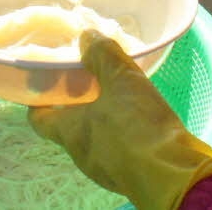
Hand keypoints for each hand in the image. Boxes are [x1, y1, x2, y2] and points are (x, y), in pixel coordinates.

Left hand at [30, 31, 211, 209]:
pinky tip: (139, 120)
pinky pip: (118, 151)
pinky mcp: (129, 174)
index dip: (39, 100)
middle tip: (89, 80)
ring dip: (102, 120)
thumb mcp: (120, 79)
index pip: (39, 118)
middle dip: (77, 105)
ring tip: (119, 97)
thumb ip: (102, 55)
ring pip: (94, 139)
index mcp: (69, 131)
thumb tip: (86, 37)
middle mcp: (81, 153)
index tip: (44, 83)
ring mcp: (105, 168)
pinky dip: (123, 134)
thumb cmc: (136, 126)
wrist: (173, 173)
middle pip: (68, 127)